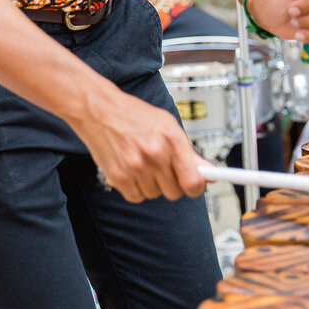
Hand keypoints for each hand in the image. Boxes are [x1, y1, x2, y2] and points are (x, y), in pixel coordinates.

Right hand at [70, 85, 209, 203]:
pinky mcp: (117, 177)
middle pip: (175, 192)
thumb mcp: (168, 125)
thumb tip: (209, 172)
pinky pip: (137, 197)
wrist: (100, 110)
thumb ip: (189, 152)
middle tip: (164, 169)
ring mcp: (135, 167)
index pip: (193, 180)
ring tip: (144, 163)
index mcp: (171, 139)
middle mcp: (155, 154)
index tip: (195, 186)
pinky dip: (136, 189)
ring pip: (155, 195)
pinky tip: (133, 171)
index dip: (196, 187)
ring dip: (153, 184)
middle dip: (173, 184)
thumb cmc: (134, 115)